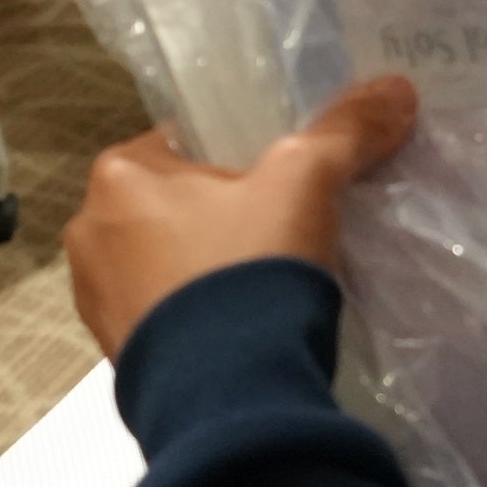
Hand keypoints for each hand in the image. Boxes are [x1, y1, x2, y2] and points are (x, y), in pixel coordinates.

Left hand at [65, 78, 421, 356]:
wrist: (230, 399)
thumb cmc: (251, 267)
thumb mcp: (306, 183)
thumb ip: (345, 131)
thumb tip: (397, 88)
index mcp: (116, 174)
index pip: (185, 142)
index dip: (239, 156)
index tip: (283, 179)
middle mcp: (89, 231)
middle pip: (174, 204)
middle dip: (223, 215)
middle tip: (283, 232)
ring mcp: (97, 299)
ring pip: (166, 263)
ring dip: (208, 269)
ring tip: (267, 284)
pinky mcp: (116, 353)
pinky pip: (166, 316)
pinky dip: (199, 315)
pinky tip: (244, 326)